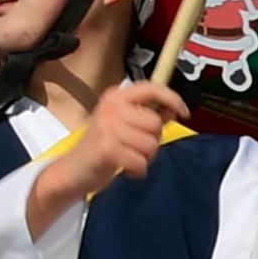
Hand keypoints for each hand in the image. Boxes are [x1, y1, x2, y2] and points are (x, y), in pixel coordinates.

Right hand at [32, 80, 187, 222]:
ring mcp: (108, 127)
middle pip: (155, 123)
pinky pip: (141, 162)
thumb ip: (147, 116)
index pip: (151, 88)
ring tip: (128, 158)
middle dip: (153, 141)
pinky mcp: (107, 148)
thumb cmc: (102, 146)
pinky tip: (125, 168)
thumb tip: (173, 109)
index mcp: (116, 96)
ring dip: (145, 158)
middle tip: (135, 148)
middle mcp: (111, 107)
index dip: (172, 98)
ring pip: (151, 144)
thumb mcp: (123, 124)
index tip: (184, 112)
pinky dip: (137, 170)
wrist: (73, 170)